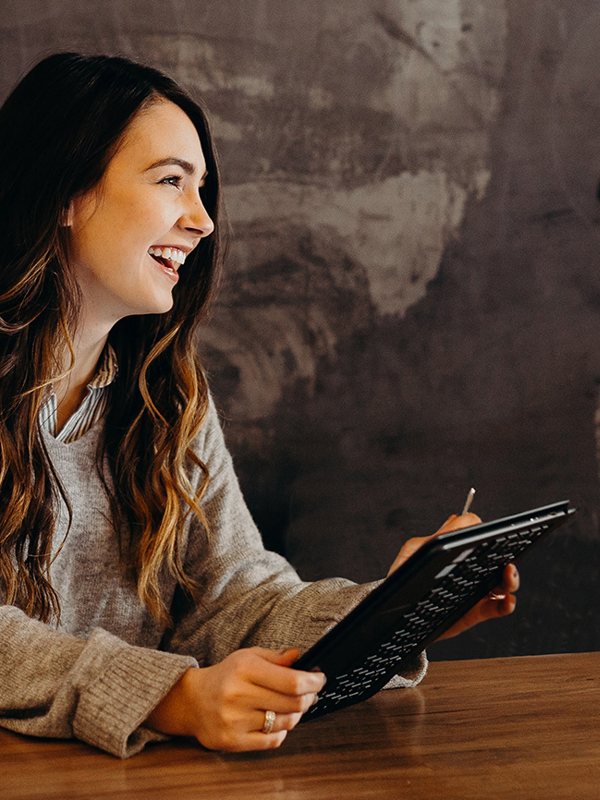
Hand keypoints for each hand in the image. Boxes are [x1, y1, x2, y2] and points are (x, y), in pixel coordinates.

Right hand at [145, 646, 325, 751]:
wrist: (192, 701)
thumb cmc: (225, 676)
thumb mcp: (247, 656)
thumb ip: (275, 657)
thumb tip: (299, 656)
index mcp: (244, 669)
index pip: (292, 681)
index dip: (313, 682)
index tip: (320, 679)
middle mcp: (238, 695)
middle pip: (293, 703)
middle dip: (309, 697)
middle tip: (311, 693)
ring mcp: (235, 721)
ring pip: (285, 723)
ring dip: (296, 714)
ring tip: (293, 706)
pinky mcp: (232, 741)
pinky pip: (272, 741)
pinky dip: (282, 731)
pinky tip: (277, 721)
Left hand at [386, 512, 518, 639]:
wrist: (393, 612)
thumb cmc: (401, 577)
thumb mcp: (413, 552)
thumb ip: (434, 537)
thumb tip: (456, 519)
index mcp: (455, 552)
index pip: (477, 536)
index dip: (484, 531)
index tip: (486, 534)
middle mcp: (469, 569)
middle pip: (496, 557)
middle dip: (506, 554)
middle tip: (505, 556)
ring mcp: (474, 590)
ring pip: (502, 582)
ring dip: (511, 577)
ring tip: (508, 573)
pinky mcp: (475, 612)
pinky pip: (496, 608)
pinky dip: (506, 604)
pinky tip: (507, 600)